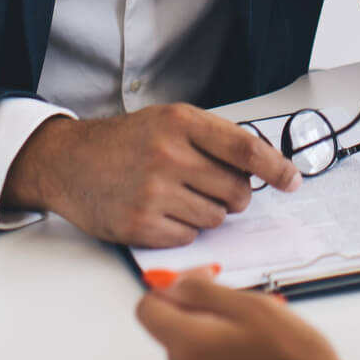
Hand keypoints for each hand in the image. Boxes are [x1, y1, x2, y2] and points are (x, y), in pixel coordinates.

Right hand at [5, 104, 300, 246]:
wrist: (68, 161)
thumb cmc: (124, 142)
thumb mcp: (169, 122)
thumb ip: (213, 139)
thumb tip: (263, 168)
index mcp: (180, 122)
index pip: (245, 147)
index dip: (275, 167)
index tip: (292, 180)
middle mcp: (168, 154)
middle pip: (237, 190)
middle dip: (234, 195)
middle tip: (209, 187)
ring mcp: (153, 192)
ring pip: (216, 217)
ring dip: (206, 212)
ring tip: (176, 196)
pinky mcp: (140, 225)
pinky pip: (190, 237)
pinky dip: (182, 230)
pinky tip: (160, 212)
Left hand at [136, 266, 359, 359]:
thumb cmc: (292, 356)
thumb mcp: (248, 305)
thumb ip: (200, 291)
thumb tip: (170, 283)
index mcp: (188, 345)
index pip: (147, 308)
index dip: (170, 286)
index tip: (197, 280)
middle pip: (170, 327)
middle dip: (197, 308)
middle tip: (236, 301)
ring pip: (189, 346)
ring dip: (213, 329)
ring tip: (251, 328)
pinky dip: (219, 352)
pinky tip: (250, 349)